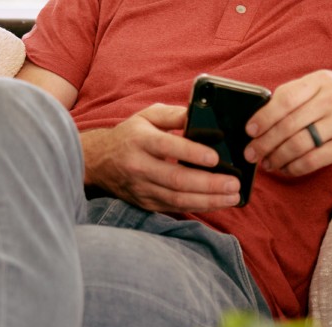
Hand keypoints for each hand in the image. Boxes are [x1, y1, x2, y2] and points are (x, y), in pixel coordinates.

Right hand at [82, 104, 241, 212]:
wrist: (98, 162)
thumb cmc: (129, 136)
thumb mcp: (146, 116)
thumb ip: (173, 115)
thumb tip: (199, 115)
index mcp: (140, 140)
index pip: (167, 147)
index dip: (192, 154)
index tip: (215, 158)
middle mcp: (139, 167)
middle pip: (176, 180)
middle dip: (208, 184)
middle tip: (233, 184)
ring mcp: (142, 188)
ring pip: (177, 199)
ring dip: (207, 200)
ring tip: (232, 197)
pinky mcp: (145, 203)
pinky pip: (174, 208)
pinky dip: (197, 207)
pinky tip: (216, 203)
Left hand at [243, 70, 331, 176]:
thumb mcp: (328, 84)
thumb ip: (299, 95)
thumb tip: (264, 116)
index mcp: (322, 81)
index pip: (284, 99)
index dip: (263, 117)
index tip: (250, 130)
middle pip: (287, 125)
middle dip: (264, 143)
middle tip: (251, 154)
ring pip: (298, 145)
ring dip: (277, 158)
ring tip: (268, 163)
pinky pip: (312, 160)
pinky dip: (294, 167)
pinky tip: (287, 168)